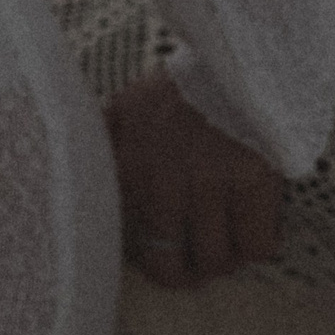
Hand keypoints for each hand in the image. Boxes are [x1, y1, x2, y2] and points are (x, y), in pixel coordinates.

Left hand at [103, 71, 283, 288]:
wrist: (233, 61)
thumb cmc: (179, 91)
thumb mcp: (126, 109)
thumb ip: (104, 146)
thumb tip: (77, 173)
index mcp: (131, 169)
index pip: (134, 247)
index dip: (152, 262)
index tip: (162, 257)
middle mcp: (166, 184)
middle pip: (174, 268)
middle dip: (188, 273)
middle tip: (198, 263)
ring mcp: (211, 186)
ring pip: (219, 261)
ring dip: (224, 259)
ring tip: (227, 242)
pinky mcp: (253, 185)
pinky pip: (257, 245)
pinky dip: (257, 244)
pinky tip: (253, 226)